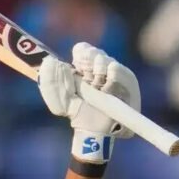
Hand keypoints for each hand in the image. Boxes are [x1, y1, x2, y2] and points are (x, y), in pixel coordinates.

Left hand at [39, 42, 140, 164]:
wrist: (91, 129)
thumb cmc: (75, 113)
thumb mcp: (57, 99)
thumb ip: (49, 81)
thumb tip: (50, 61)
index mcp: (83, 68)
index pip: (83, 50)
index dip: (81, 52)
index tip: (77, 61)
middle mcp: (100, 68)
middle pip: (97, 53)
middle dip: (90, 59)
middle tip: (85, 70)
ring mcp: (115, 76)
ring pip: (110, 61)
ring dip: (101, 67)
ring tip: (96, 81)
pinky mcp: (129, 86)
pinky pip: (125, 75)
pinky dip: (116, 74)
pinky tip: (109, 78)